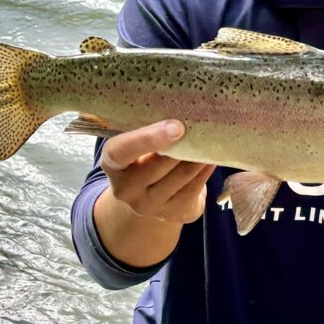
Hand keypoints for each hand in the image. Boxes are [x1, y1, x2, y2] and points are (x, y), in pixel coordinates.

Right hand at [99, 119, 215, 224]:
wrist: (148, 195)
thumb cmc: (143, 157)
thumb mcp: (137, 143)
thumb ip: (148, 129)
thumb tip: (181, 108)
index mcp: (112, 165)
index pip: (120, 151)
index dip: (147, 138)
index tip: (177, 127)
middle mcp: (125, 190)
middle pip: (159, 164)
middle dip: (184, 145)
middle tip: (204, 125)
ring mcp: (148, 206)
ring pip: (180, 176)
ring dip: (199, 157)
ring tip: (211, 140)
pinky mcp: (171, 214)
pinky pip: (193, 189)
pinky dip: (205, 171)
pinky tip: (211, 159)